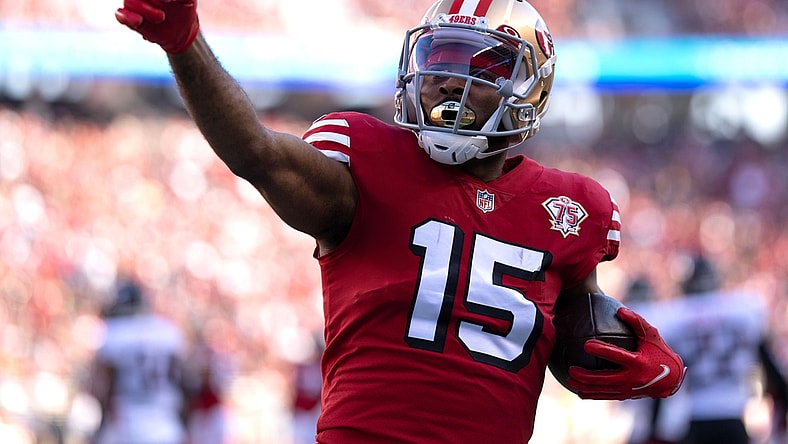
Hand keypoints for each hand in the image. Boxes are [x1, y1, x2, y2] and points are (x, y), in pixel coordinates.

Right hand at [115, 0, 198, 53]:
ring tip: (161, 17)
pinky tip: (138, 20)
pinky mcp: (131, 18)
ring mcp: (135, 3)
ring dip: (144, 9)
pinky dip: (126, 17)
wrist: (182, 29)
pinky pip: (121, 15)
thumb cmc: (184, 8)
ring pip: (130, 1)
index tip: (169, 0)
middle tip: (168, 2)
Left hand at [565, 307, 685, 399]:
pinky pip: (606, 396)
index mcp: (638, 362)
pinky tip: (579, 391)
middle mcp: (632, 378)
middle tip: (571, 369)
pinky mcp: (626, 396)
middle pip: (605, 379)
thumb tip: (619, 310)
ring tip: (569, 381)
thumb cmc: (659, 352)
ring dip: (585, 387)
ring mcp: (628, 389)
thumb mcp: (651, 335)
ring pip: (603, 391)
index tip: (586, 344)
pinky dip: (592, 395)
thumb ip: (636, 321)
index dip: (601, 350)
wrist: (672, 379)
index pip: (617, 356)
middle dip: (586, 376)